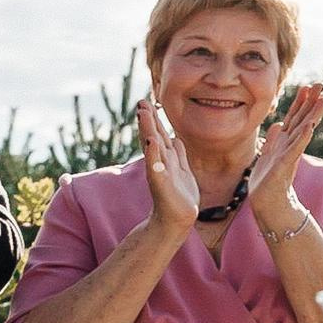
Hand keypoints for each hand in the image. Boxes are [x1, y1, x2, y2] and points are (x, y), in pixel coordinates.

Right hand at [137, 100, 198, 237]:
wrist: (176, 220)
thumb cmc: (178, 195)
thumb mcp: (182, 170)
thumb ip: (177, 154)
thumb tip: (175, 138)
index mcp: (166, 158)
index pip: (158, 134)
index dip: (153, 119)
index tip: (148, 102)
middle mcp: (160, 162)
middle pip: (153, 136)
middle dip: (148, 119)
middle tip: (141, 102)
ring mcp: (161, 172)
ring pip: (154, 146)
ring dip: (148, 129)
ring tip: (143, 113)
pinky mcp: (163, 184)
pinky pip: (158, 166)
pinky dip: (154, 154)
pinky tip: (152, 141)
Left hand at [246, 83, 322, 227]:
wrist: (268, 204)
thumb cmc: (267, 182)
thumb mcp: (267, 156)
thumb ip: (273, 140)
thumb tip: (277, 123)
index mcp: (284, 142)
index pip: (294, 118)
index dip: (300, 102)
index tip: (308, 86)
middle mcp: (290, 146)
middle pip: (302, 119)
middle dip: (311, 102)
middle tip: (321, 85)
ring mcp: (289, 155)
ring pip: (303, 130)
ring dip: (313, 115)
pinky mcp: (285, 166)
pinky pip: (294, 149)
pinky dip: (302, 138)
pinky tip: (309, 127)